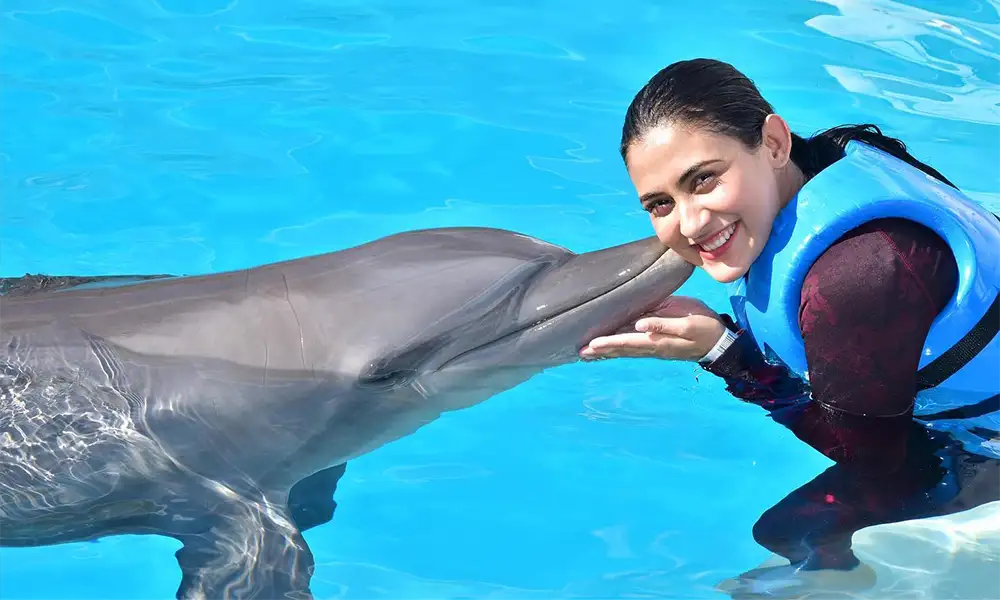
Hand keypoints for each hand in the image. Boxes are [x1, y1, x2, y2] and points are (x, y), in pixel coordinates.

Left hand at [579, 296, 726, 361]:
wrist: (720, 341)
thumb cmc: (704, 327)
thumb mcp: (687, 323)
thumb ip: (663, 324)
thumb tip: (640, 325)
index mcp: (657, 341)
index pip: (627, 342)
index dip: (608, 342)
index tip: (591, 344)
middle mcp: (651, 347)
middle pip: (622, 349)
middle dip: (601, 351)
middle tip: (579, 353)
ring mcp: (654, 347)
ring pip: (626, 351)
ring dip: (606, 352)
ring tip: (586, 354)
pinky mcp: (657, 345)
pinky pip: (633, 348)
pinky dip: (618, 350)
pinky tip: (608, 350)